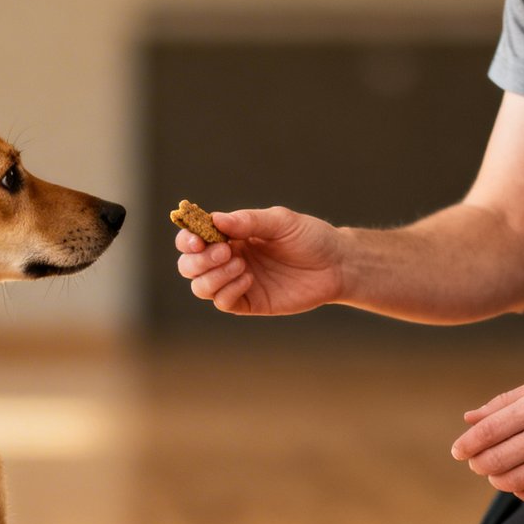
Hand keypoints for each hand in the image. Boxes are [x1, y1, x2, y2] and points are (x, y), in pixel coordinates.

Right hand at [173, 206, 345, 314]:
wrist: (336, 265)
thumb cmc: (310, 238)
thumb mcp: (281, 222)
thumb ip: (248, 221)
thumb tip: (216, 220)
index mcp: (230, 236)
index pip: (193, 239)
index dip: (187, 240)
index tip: (197, 240)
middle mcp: (228, 259)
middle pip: (189, 266)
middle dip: (199, 261)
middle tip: (226, 252)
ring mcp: (236, 282)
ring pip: (201, 287)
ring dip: (213, 277)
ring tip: (241, 266)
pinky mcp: (249, 302)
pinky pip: (223, 302)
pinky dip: (228, 291)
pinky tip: (249, 279)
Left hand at [450, 373, 523, 504]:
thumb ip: (504, 403)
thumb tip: (469, 419)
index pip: (487, 432)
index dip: (466, 446)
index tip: (458, 452)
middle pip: (496, 460)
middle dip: (479, 465)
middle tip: (478, 463)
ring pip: (515, 481)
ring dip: (498, 481)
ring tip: (498, 473)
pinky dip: (523, 493)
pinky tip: (521, 484)